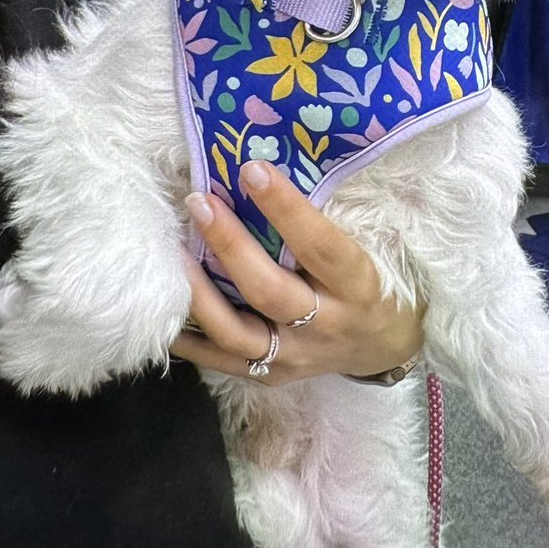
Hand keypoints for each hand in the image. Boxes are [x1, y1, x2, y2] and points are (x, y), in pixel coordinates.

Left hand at [171, 161, 424, 382]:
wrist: (383, 345)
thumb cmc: (370, 282)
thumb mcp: (364, 252)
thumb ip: (321, 226)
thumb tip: (262, 174)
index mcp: (358, 286)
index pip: (320, 245)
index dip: (286, 209)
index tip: (252, 170)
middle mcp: (327, 325)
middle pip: (270, 291)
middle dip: (231, 245)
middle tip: (200, 202)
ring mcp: (297, 356)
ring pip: (238, 333)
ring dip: (201, 293)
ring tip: (175, 254)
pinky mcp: (273, 377)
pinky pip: (221, 361)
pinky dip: (190, 339)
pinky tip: (165, 309)